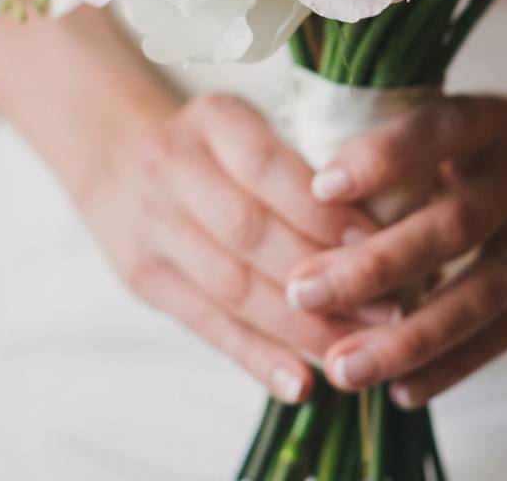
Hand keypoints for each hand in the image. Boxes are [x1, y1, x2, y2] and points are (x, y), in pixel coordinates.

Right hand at [83, 94, 378, 402]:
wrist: (116, 160)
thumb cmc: (215, 149)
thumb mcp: (251, 129)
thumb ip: (300, 170)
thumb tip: (384, 237)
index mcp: (212, 120)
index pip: (269, 169)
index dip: (324, 212)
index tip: (379, 246)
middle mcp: (171, 167)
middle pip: (251, 233)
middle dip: (324, 277)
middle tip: (389, 309)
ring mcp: (152, 226)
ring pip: (233, 288)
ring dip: (301, 328)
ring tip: (358, 351)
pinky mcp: (145, 279)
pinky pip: (208, 325)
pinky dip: (257, 358)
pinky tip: (300, 385)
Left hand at [286, 83, 506, 406]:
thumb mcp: (470, 115)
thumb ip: (408, 147)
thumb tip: (310, 197)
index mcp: (493, 123)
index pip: (439, 130)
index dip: (383, 157)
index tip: (320, 187)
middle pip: (453, 227)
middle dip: (375, 265)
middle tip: (302, 293)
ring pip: (480, 295)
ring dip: (409, 337)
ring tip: (343, 367)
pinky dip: (455, 365)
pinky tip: (402, 391)